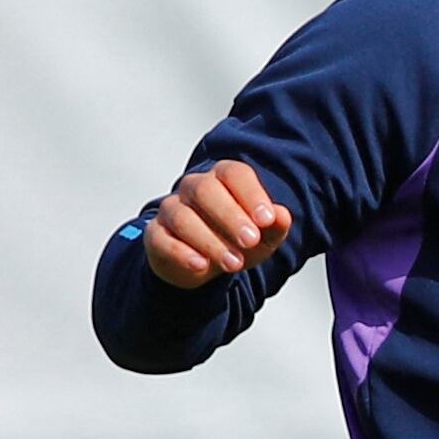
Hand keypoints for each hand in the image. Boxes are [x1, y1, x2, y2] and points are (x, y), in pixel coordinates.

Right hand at [145, 160, 291, 287]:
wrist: (203, 265)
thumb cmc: (236, 240)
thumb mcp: (264, 237)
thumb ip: (276, 225)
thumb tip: (283, 216)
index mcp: (223, 178)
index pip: (234, 174)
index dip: (251, 194)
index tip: (267, 220)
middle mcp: (194, 188)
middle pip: (206, 190)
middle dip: (231, 217)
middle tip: (251, 241)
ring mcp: (172, 209)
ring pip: (183, 217)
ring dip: (211, 241)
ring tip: (234, 263)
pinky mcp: (155, 235)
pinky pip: (161, 239)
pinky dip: (181, 253)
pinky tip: (200, 265)